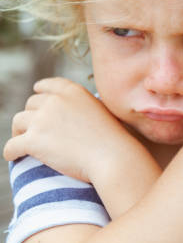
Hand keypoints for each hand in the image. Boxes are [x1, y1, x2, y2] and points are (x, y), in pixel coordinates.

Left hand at [3, 77, 133, 182]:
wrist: (112, 156)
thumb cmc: (111, 139)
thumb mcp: (98, 111)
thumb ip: (79, 106)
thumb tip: (65, 114)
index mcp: (73, 91)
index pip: (47, 85)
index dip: (40, 92)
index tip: (38, 99)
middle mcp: (55, 101)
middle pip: (30, 104)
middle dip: (31, 116)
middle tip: (35, 130)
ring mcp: (42, 119)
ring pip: (18, 122)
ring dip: (20, 132)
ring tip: (24, 143)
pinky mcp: (33, 140)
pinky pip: (11, 145)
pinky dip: (10, 152)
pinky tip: (14, 157)